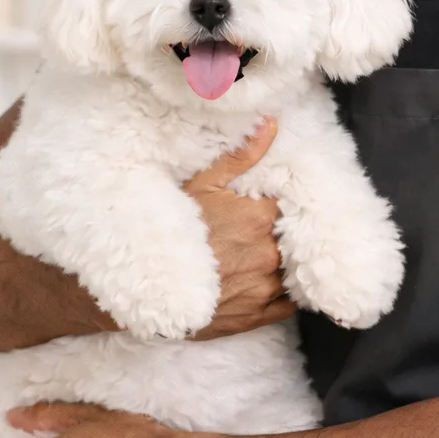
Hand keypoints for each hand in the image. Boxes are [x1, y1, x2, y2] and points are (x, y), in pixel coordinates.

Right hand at [184, 119, 294, 338]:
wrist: (145, 291)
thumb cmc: (170, 233)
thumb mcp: (200, 185)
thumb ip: (241, 155)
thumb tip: (272, 123)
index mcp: (259, 217)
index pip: (290, 203)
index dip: (280, 203)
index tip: (269, 203)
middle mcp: (269, 252)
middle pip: (292, 236)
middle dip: (282, 231)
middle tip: (262, 229)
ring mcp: (265, 287)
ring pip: (293, 269)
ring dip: (285, 261)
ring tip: (264, 255)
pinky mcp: (259, 314)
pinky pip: (290, 302)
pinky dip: (285, 291)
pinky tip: (270, 281)